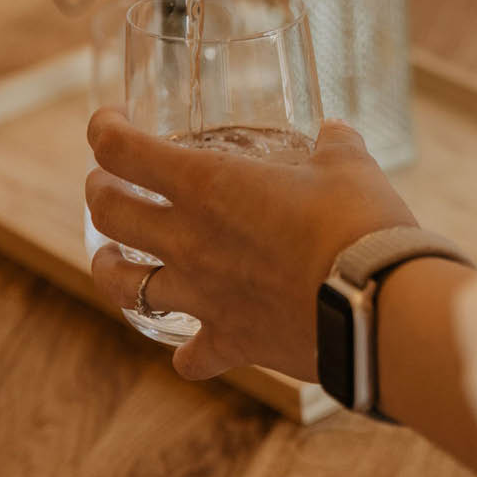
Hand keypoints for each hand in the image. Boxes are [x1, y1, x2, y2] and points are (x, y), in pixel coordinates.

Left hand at [85, 108, 416, 381]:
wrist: (378, 303)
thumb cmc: (359, 220)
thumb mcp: (348, 164)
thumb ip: (335, 143)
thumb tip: (336, 131)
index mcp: (208, 184)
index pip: (122, 150)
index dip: (105, 129)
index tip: (113, 121)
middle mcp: (189, 240)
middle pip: (107, 213)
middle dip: (98, 191)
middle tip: (108, 182)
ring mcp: (203, 296)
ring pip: (124, 287)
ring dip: (111, 267)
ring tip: (114, 257)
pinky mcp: (231, 341)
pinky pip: (191, 356)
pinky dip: (188, 349)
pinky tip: (194, 344)